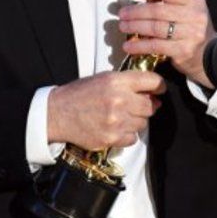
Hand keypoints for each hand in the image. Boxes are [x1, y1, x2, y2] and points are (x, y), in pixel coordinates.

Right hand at [47, 70, 165, 149]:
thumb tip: (152, 92)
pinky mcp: (111, 138)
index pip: (152, 81)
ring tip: (120, 117)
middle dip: (145, 106)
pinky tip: (115, 128)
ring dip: (135, 121)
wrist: (57, 113)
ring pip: (142, 123)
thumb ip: (127, 83)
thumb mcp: (103, 79)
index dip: (159, 86)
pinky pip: (132, 138)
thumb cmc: (79, 94)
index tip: (159, 90)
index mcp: (117, 81)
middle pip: (150, 106)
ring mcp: (116, 121)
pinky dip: (127, 135)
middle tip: (135, 106)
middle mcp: (119, 100)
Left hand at [118, 0, 216, 87]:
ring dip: (135, 27)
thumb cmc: (192, 28)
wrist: (209, 54)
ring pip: (156, 28)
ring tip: (123, 26)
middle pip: (159, 11)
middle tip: (123, 13)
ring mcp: (191, 34)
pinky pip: (156, 46)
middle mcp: (195, 16)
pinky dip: (139, 45)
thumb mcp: (182, 7)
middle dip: (137, 11)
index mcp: (194, 1)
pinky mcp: (183, 51)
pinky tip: (129, 46)